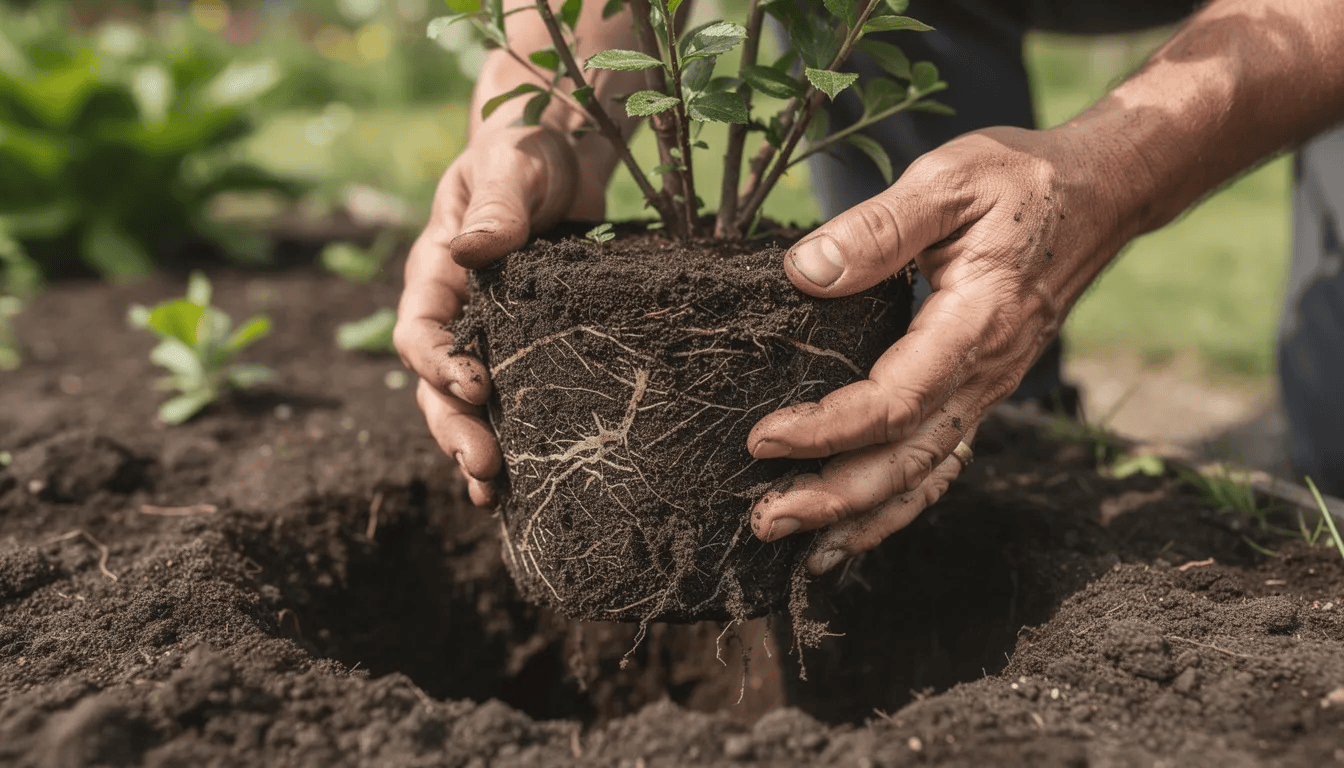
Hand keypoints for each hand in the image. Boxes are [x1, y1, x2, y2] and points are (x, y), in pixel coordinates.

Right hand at [394, 125, 602, 506]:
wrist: (566, 150)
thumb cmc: (528, 151)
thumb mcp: (512, 167)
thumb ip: (496, 208)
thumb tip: (467, 250)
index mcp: (437, 272)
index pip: (421, 331)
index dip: (440, 364)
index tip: (476, 387)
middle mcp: (456, 313)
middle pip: (436, 385)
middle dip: (454, 429)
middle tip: (484, 468)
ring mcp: (491, 335)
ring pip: (464, 405)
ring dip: (475, 449)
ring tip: (493, 494)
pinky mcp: (531, 347)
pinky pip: (512, 401)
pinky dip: (514, 440)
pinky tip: (522, 485)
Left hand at [746, 126, 1129, 573]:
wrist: (1102, 194)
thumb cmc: (1024, 182)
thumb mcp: (949, 180)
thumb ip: (877, 228)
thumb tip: (805, 271)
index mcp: (974, 326)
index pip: (892, 404)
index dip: (826, 432)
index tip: (763, 440)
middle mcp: (985, 374)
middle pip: (907, 462)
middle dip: (834, 501)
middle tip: (766, 521)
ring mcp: (987, 388)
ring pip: (925, 474)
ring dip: (864, 515)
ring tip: (804, 547)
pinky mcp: (981, 387)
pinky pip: (940, 460)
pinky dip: (900, 501)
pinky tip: (860, 523)